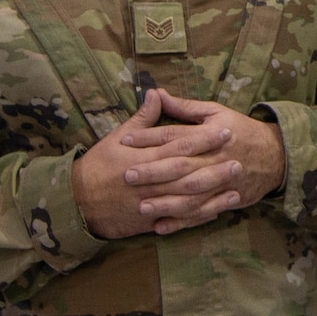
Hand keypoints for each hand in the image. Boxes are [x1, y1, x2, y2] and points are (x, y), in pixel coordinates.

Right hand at [73, 90, 241, 237]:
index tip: (225, 131)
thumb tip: (156, 93)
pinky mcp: (150, 222)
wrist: (78, 202)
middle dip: (214, 166)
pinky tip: (217, 210)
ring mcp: (151, 204)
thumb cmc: (98, 166)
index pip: (179, 145)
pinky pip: (179, 219)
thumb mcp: (116, 138)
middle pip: (188, 172)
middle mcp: (150, 182)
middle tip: (238, 158)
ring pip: (188, 199)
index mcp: (144, 158)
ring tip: (235, 185)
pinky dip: (198, 216)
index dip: (204, 138)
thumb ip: (143, 119)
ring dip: (212, 193)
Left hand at [117, 91, 286, 233]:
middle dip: (154, 172)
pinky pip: (202, 214)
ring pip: (191, 195)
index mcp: (211, 134)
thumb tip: (157, 94)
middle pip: (182, 167)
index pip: (176, 136)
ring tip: (141, 206)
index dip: (150, 138)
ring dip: (166, 202)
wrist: (276, 155)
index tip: (126, 141)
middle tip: (128, 175)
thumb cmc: (240, 130)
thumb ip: (185, 107)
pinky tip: (161, 226)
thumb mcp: (216, 112)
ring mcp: (222, 183)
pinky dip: (182, 222)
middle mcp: (216, 159)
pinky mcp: (226, 200)